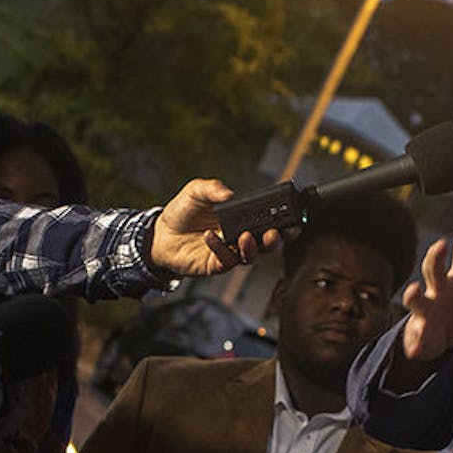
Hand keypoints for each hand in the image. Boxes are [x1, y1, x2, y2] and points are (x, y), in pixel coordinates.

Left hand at [147, 178, 286, 276]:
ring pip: (250, 256)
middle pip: (266, 244)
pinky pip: (225, 260)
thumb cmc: (182, 212)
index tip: (292, 221)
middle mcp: (238, 237)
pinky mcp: (215, 264)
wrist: (160, 234)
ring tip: (245, 237)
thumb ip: (212, 188)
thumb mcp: (195, 191)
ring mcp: (229, 252)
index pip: (267, 222)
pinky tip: (210, 237)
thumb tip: (229, 193)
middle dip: (275, 240)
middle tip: (274, 234)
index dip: (283, 224)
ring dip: (252, 248)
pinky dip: (220, 248)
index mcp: (240, 219)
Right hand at [388, 217, 452, 387]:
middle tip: (441, 244)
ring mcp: (426, 310)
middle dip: (435, 256)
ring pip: (415, 299)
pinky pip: (416, 337)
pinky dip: (416, 343)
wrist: (438, 340)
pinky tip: (416, 349)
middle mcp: (439, 290)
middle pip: (433, 268)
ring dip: (412, 295)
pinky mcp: (420, 333)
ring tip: (413, 291)